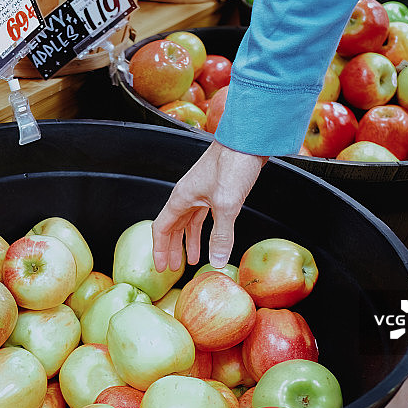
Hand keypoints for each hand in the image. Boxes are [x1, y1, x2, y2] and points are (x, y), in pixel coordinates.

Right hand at [152, 141, 267, 271]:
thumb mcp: (227, 205)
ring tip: (193, 258)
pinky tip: (211, 238)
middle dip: (172, 248)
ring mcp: (201, 192)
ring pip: (189, 221)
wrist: (247, 140)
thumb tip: (216, 261)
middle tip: (173, 268)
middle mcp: (187, 195)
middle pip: (173, 226)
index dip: (160, 250)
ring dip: (189, 240)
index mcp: (182, 198)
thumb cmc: (232, 164)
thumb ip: (221, 235)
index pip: (161, 229)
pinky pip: (204, 215)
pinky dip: (205, 229)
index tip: (161, 267)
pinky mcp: (216, 190)